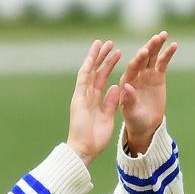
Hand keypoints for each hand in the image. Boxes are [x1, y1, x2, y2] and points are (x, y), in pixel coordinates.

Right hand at [66, 40, 122, 165]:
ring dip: (96, 57)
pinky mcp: (78, 99)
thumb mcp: (108, 117)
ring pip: (89, 71)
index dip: (108, 66)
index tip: (116, 54)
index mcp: (94, 101)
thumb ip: (111, 102)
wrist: (84, 150)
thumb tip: (116, 87)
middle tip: (111, 44)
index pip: (101, 79)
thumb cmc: (95, 139)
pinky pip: (84, 79)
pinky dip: (88, 67)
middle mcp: (86, 96)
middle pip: (95, 72)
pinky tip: (94, 55)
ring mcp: (81, 96)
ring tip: (103, 43)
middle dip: (102, 57)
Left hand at [119, 31, 177, 154]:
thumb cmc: (135, 120)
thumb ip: (129, 100)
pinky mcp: (158, 75)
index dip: (138, 60)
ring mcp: (147, 74)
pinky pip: (163, 62)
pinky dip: (168, 54)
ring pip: (152, 57)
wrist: (146, 125)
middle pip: (142, 58)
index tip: (144, 52)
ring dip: (157, 45)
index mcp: (126, 81)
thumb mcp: (130, 113)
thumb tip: (128, 86)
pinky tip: (174, 45)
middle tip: (156, 38)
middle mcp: (135, 74)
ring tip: (164, 34)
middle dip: (149, 48)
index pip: (132, 68)